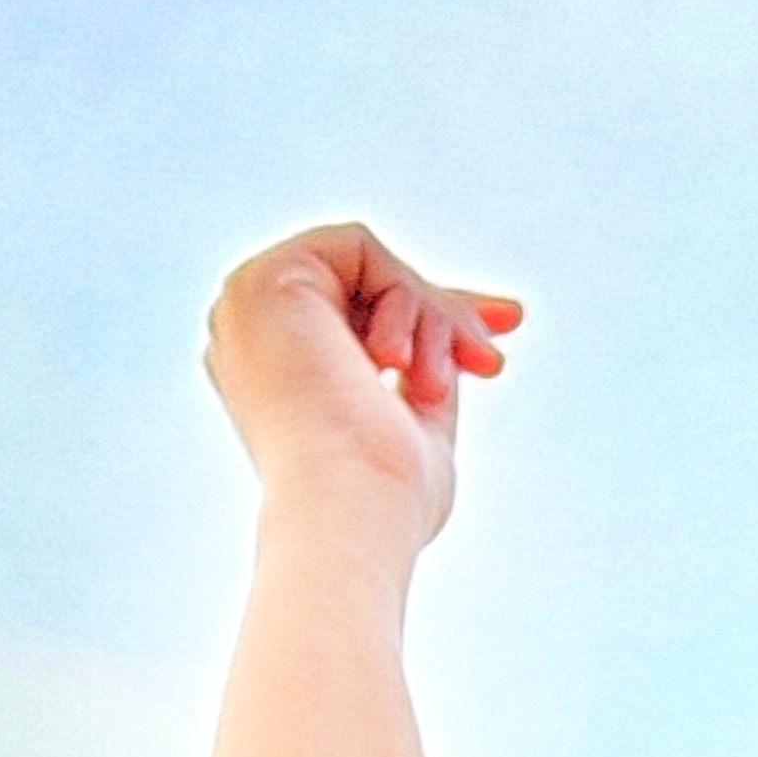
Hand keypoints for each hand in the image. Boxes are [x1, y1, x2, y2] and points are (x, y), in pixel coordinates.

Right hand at [204, 226, 523, 563]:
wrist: (351, 510)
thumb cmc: (384, 500)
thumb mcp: (417, 427)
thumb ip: (419, 378)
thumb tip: (448, 344)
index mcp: (279, 375)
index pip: (360, 318)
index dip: (436, 312)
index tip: (507, 322)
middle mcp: (255, 336)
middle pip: (368, 287)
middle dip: (447, 314)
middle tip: (490, 358)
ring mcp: (250, 305)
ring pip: (372, 269)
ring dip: (428, 321)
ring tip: (430, 386)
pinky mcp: (263, 280)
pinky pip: (358, 246)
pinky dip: (399, 297)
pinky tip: (393, 361)